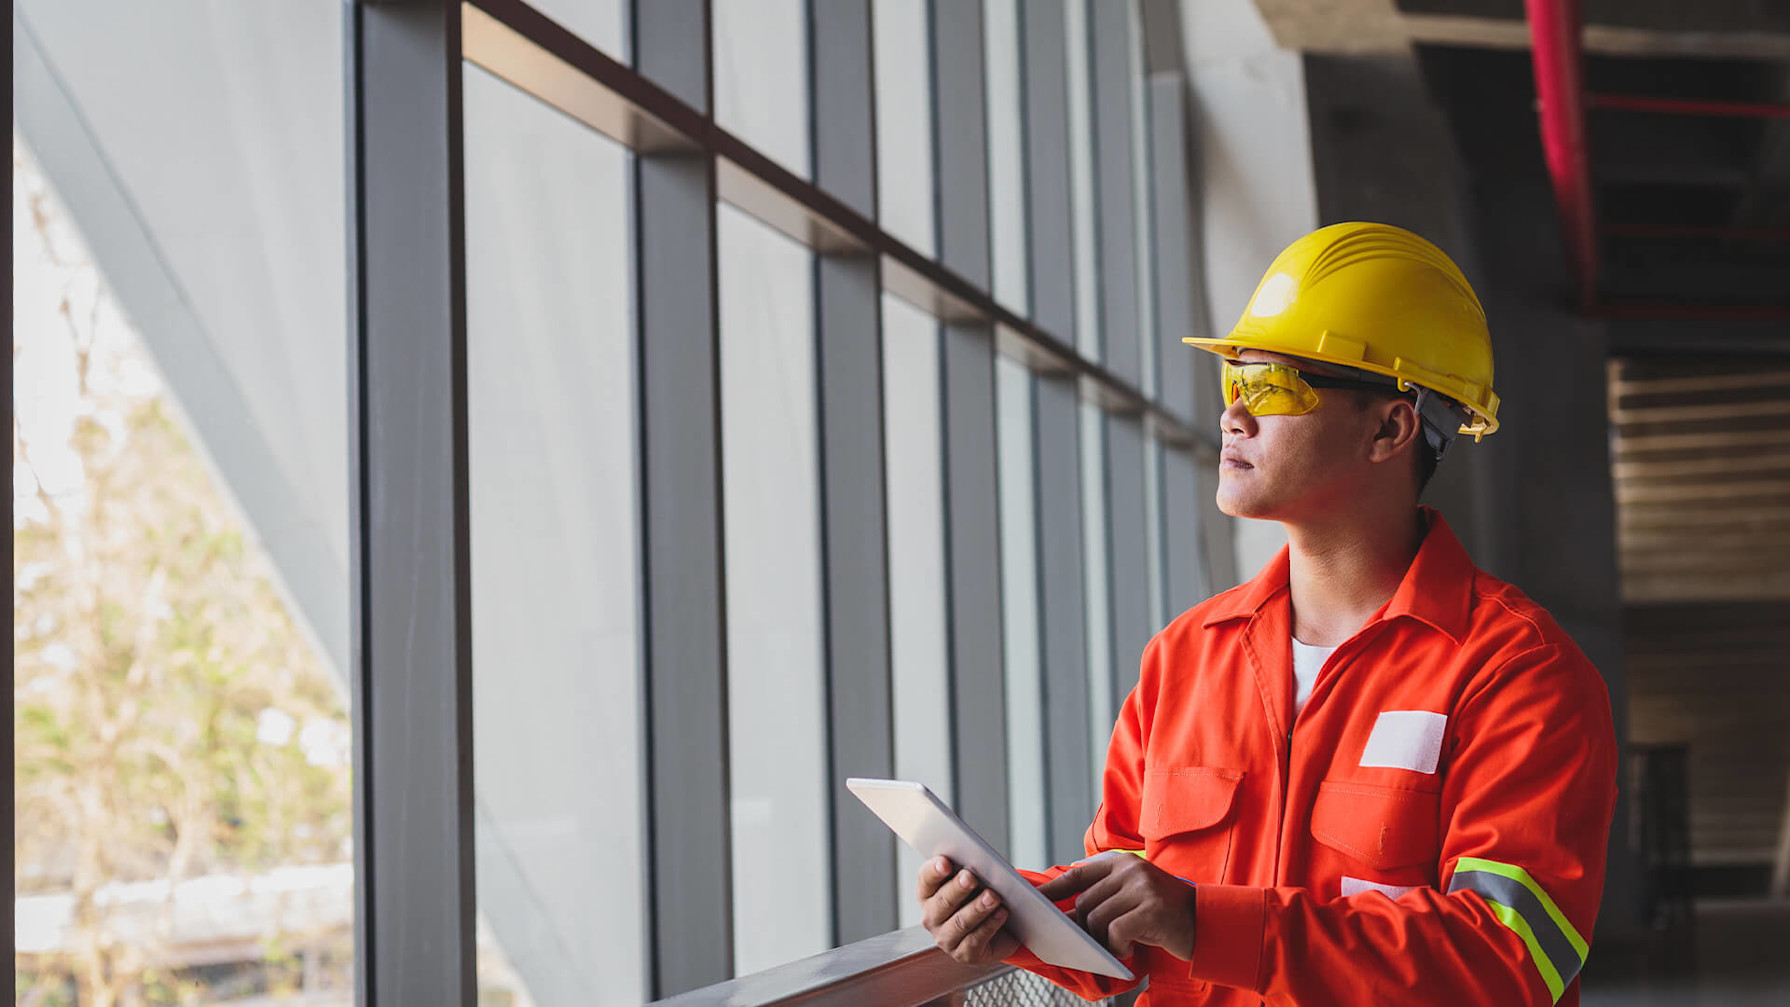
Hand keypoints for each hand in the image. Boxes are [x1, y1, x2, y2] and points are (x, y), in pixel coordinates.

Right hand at [917, 856, 1020, 963]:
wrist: (996, 931)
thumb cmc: (979, 898)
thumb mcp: (972, 881)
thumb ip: (969, 869)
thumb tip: (981, 861)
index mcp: (928, 893)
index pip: (926, 879)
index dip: (934, 870)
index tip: (945, 862)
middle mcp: (931, 917)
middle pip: (942, 901)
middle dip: (957, 888)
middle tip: (971, 877)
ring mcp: (945, 938)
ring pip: (960, 922)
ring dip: (977, 908)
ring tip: (992, 896)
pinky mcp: (963, 954)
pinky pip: (976, 939)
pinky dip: (990, 925)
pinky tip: (1001, 913)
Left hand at [1036, 852, 1196, 959]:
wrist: (1205, 923)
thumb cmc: (1162, 915)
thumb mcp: (1132, 897)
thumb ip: (1104, 896)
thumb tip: (1063, 914)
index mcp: (1122, 862)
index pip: (1078, 874)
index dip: (1054, 889)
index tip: (1036, 903)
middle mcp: (1131, 869)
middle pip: (1085, 903)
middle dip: (1085, 928)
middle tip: (1099, 943)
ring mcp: (1142, 888)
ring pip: (1097, 919)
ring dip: (1103, 941)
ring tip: (1119, 947)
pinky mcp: (1152, 909)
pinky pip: (1116, 932)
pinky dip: (1117, 947)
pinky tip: (1129, 950)